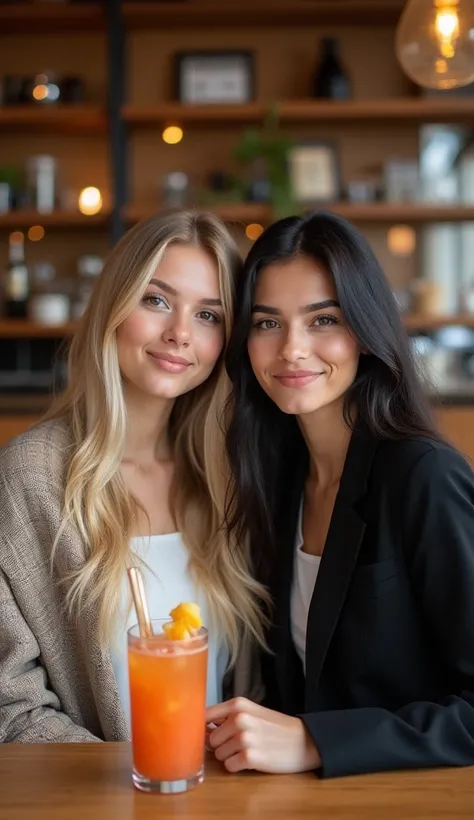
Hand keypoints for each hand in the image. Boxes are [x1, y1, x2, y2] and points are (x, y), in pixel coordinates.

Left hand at [206, 697, 320, 773]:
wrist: (304, 741)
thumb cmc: (276, 727)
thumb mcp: (252, 713)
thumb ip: (227, 717)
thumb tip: (202, 729)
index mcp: (238, 704)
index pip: (205, 715)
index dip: (203, 727)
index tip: (208, 733)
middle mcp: (239, 718)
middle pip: (211, 739)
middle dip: (222, 745)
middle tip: (239, 744)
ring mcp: (245, 737)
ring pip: (218, 754)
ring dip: (229, 756)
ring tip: (248, 751)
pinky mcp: (250, 757)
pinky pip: (229, 766)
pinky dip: (237, 766)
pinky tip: (250, 761)